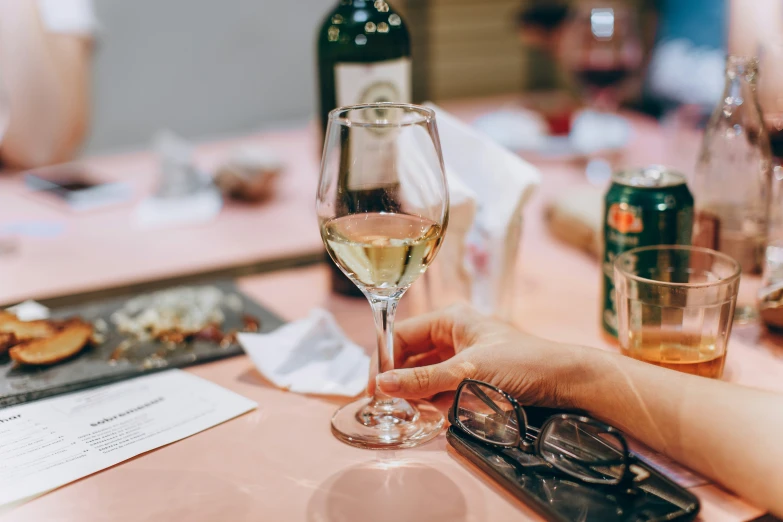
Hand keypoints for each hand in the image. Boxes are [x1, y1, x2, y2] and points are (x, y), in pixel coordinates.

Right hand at [373, 304, 605, 407]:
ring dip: (417, 395)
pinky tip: (432, 416)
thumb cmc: (522, 364)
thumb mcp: (467, 372)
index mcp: (449, 320)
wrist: (568, 382)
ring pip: (426, 377)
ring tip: (406, 414)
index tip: (373, 390)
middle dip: (399, 380)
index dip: (384, 360)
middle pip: (411, 357)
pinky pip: (443, 391)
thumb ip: (423, 380)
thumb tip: (380, 387)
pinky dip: (436, 404)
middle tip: (384, 407)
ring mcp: (464, 358)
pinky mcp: (474, 380)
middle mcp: (453, 336)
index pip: (401, 335)